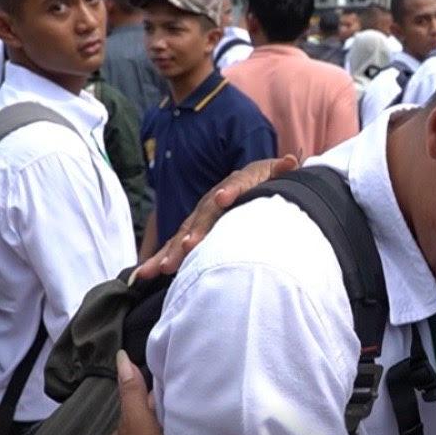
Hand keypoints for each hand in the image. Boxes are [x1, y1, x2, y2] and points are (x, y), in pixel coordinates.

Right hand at [132, 156, 298, 279]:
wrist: (248, 182)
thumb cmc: (262, 180)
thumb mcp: (272, 173)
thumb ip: (280, 170)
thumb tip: (290, 161)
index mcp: (235, 185)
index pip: (233, 187)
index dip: (230, 192)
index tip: (224, 199)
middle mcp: (213, 200)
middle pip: (202, 215)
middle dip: (194, 231)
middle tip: (186, 247)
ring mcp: (200, 216)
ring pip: (183, 233)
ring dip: (170, 250)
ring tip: (160, 267)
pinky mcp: (192, 231)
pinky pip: (174, 245)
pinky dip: (160, 258)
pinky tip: (145, 273)